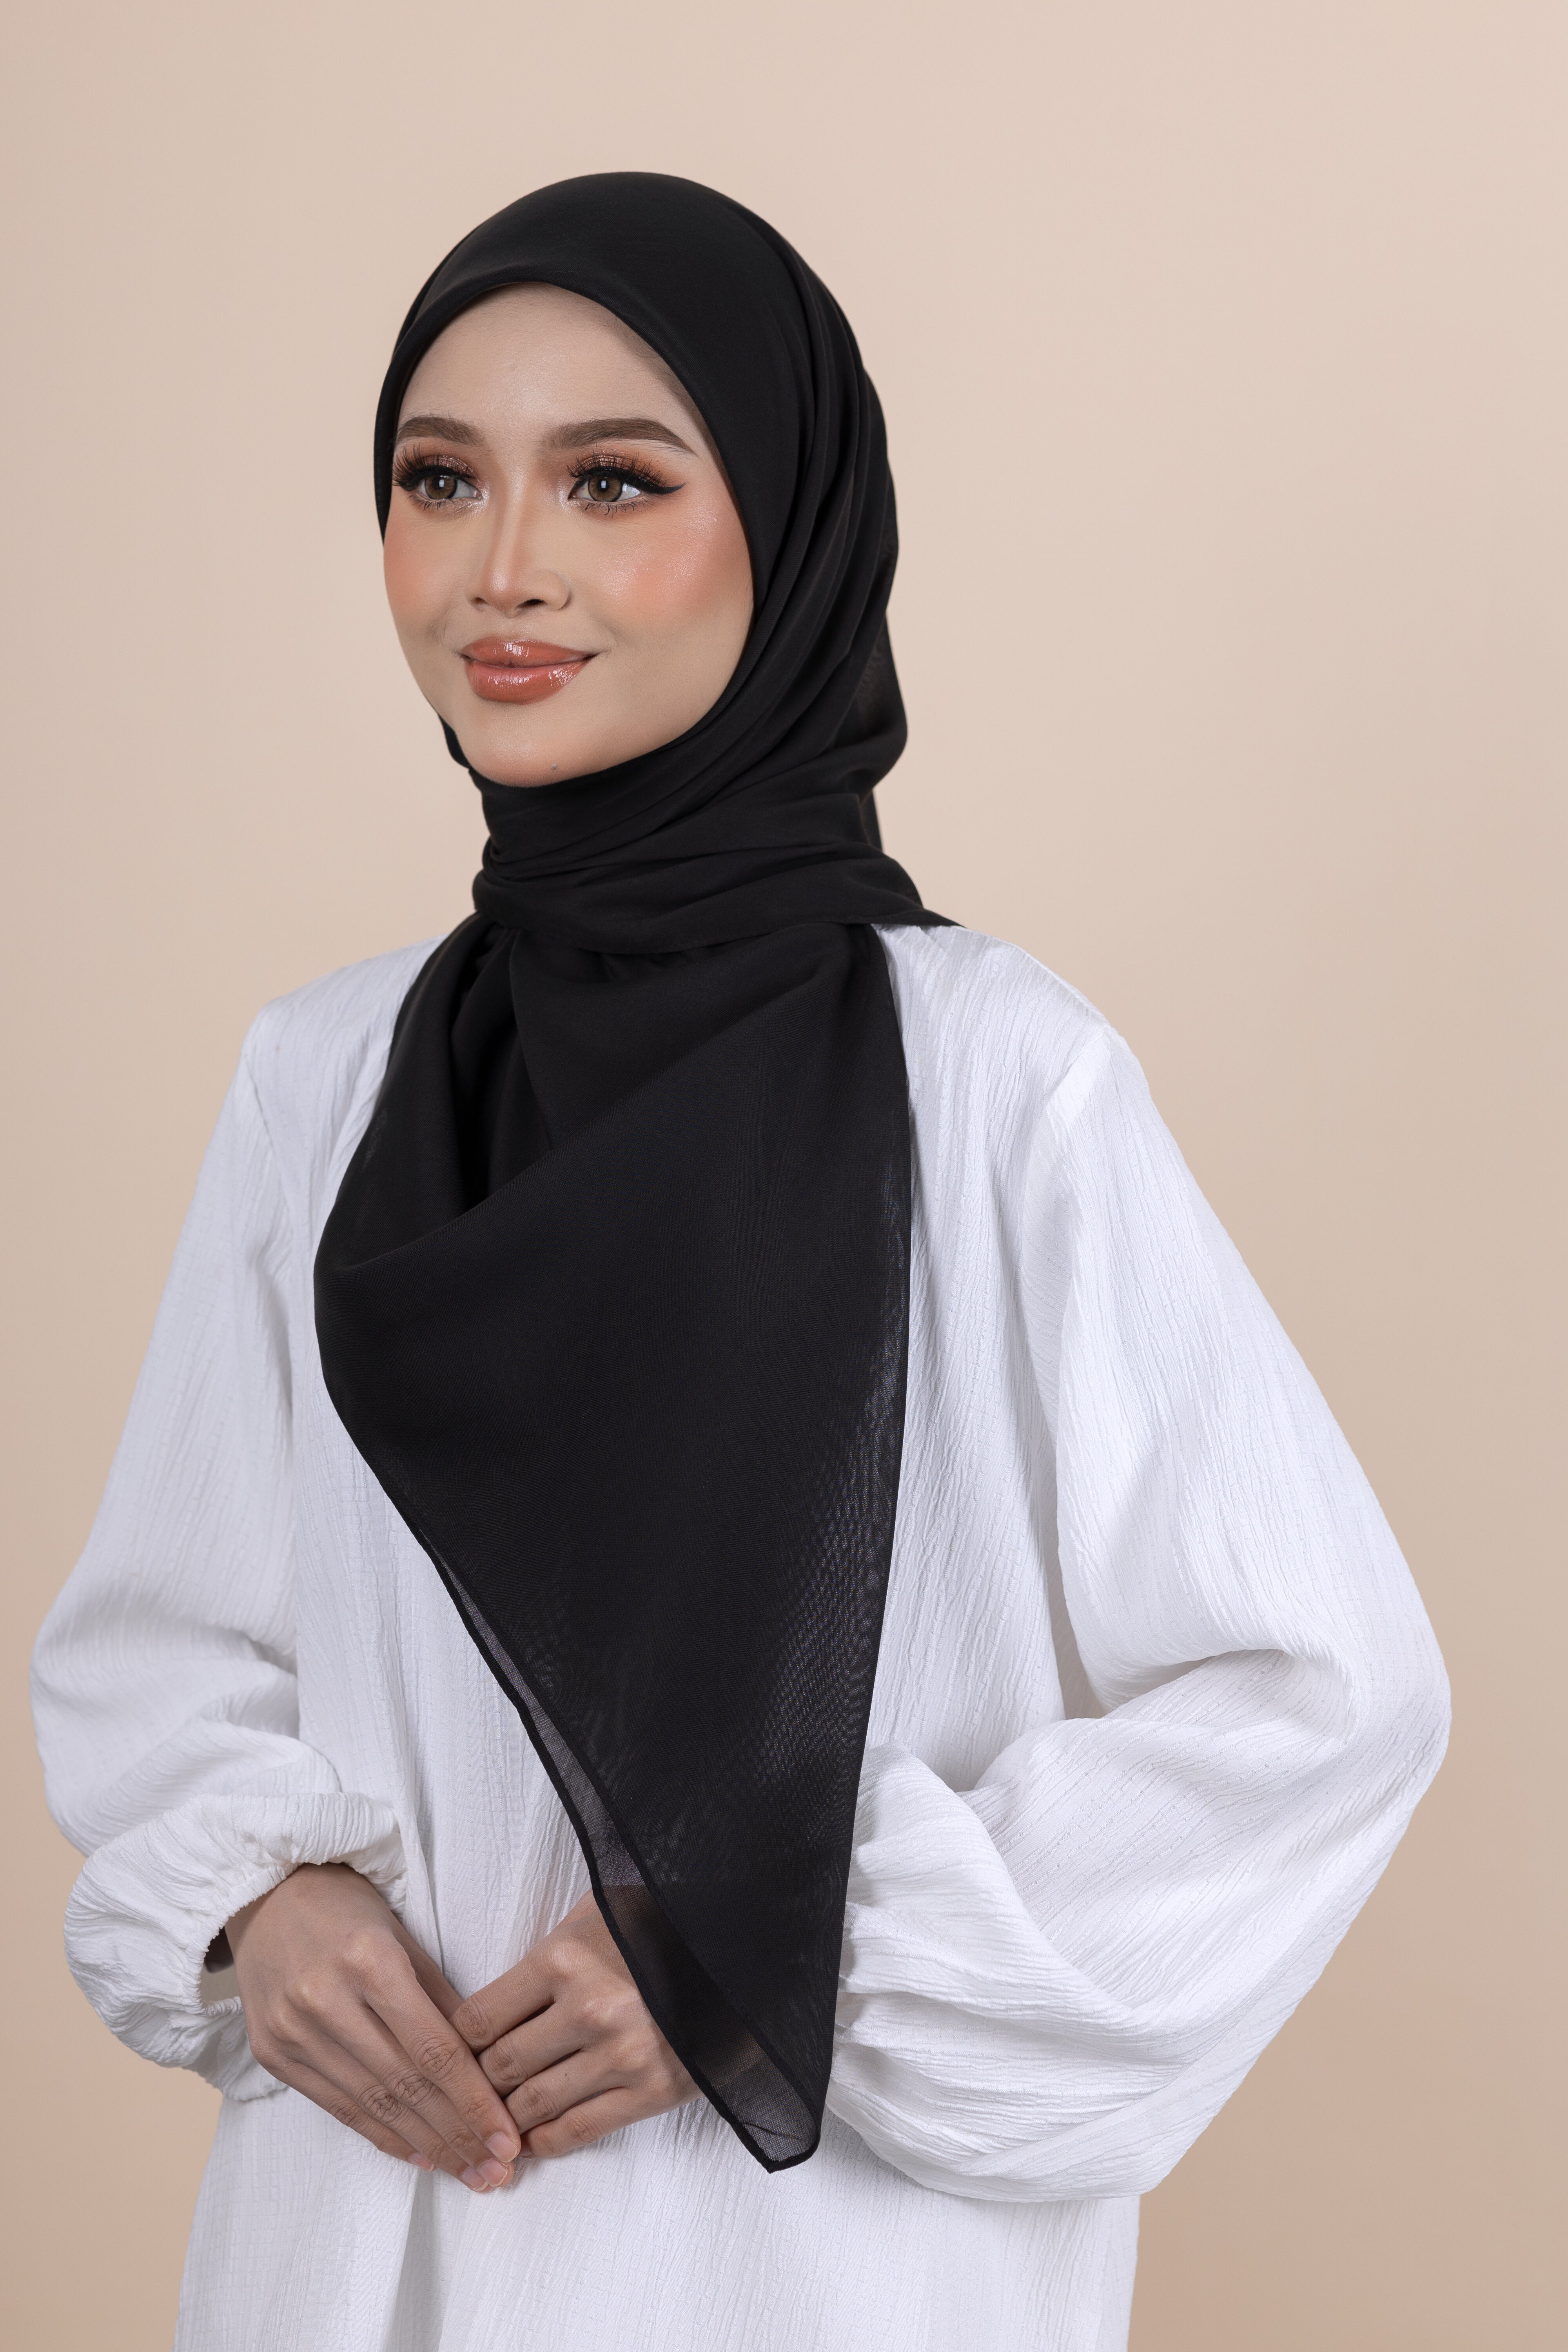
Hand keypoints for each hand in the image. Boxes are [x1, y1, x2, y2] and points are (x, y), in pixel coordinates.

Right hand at [226, 1863, 520, 2191]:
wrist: (266, 1896)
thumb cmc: (349, 1910)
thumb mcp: (405, 1937)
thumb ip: (443, 1999)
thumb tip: (488, 2065)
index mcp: (368, 1960)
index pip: (434, 2049)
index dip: (474, 2102)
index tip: (509, 2140)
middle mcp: (325, 2000)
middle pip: (406, 2085)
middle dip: (458, 2135)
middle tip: (498, 2172)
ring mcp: (292, 2031)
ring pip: (373, 2105)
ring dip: (426, 2146)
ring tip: (468, 2172)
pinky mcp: (273, 2055)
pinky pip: (338, 2108)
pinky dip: (382, 2136)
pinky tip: (420, 2156)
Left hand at [451, 1893, 698, 2157]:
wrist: (739, 1947)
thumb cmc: (659, 1923)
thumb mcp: (594, 1913)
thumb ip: (546, 1951)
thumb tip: (493, 1997)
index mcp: (564, 1958)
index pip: (478, 2018)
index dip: (455, 2043)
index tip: (451, 2053)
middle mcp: (587, 2009)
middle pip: (499, 2066)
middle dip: (477, 2085)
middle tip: (466, 2094)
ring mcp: (621, 2054)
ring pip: (533, 2105)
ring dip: (505, 2119)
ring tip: (492, 2122)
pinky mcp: (653, 2091)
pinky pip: (581, 2129)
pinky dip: (546, 2142)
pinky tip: (530, 2142)